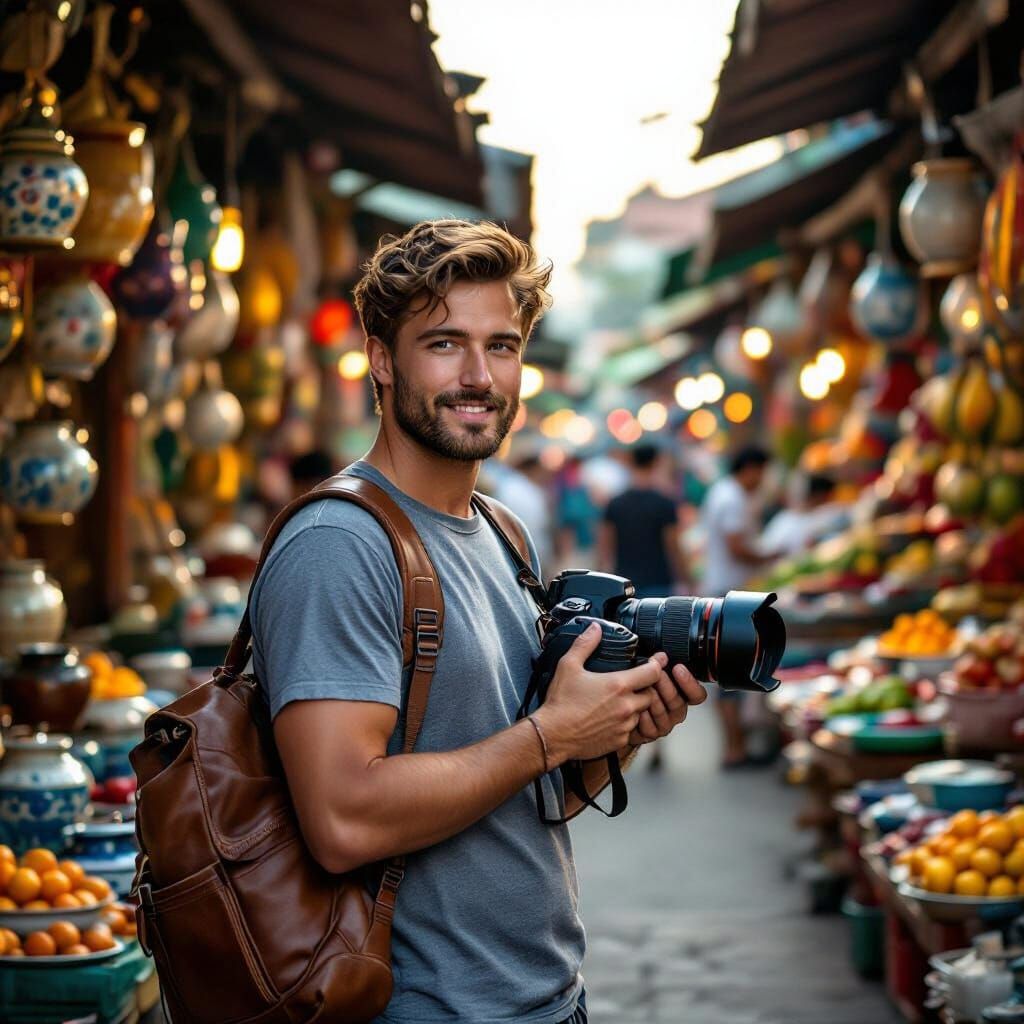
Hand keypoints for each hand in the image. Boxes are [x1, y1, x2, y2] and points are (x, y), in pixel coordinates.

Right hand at [533, 623, 660, 763]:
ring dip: (635, 706)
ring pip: (642, 713)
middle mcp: (626, 706)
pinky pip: (631, 730)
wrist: (552, 735)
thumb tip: (595, 629)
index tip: (659, 660)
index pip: (652, 672)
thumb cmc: (560, 703)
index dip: (657, 664)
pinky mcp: (619, 740)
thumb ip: (585, 644)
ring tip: (618, 702)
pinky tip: (610, 718)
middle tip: (633, 683)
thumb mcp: (569, 666)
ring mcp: (624, 725)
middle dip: (646, 687)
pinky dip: (625, 723)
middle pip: (651, 694)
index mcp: (618, 685)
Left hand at [627, 661, 706, 747]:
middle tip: (658, 675)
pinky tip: (637, 709)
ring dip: (654, 701)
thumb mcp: (648, 673)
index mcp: (681, 695)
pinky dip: (643, 718)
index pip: (697, 695)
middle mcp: (675, 711)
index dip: (690, 683)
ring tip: (645, 689)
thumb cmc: (636, 687)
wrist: (618, 709)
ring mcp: (663, 724)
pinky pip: (650, 729)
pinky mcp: (650, 734)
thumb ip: (657, 667)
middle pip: (679, 703)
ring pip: (664, 716)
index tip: (678, 668)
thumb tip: (660, 656)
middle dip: (668, 688)